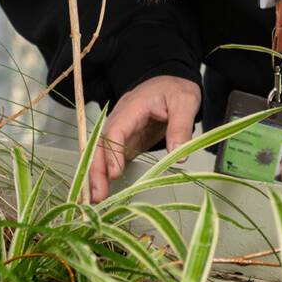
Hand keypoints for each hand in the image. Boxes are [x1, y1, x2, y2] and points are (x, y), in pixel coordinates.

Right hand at [85, 74, 200, 202]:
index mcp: (133, 106)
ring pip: (102, 153)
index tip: (115, 173)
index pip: (116, 129)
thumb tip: (179, 154)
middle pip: (101, 144)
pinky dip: (106, 174)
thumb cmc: (175, 89)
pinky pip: (112, 157)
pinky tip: (104, 191)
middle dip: (97, 169)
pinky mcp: (126, 140)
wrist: (172, 82)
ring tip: (97, 199)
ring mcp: (121, 130)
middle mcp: (121, 118)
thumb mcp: (185, 102)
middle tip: (97, 195)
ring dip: (98, 175)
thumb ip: (181, 126)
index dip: (113, 152)